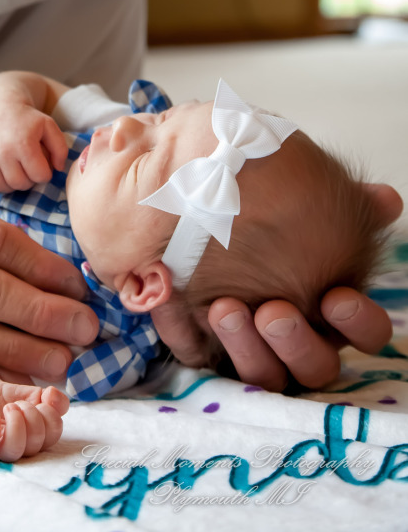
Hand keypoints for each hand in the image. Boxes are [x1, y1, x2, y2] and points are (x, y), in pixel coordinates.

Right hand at [0, 75, 67, 190]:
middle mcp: (3, 152)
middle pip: (20, 184)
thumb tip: (58, 169)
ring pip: (1, 187)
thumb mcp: (49, 126)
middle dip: (28, 179)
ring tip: (15, 171)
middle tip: (28, 168)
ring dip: (10, 183)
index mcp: (24, 144)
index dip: (44, 172)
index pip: (40, 176)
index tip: (41, 164)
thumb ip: (60, 148)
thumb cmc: (26, 117)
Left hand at [0, 384, 68, 462]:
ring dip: (15, 422)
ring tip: (8, 407)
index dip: (50, 415)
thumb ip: (53, 399)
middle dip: (31, 415)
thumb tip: (53, 396)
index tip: (41, 400)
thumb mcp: (36, 395)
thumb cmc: (11, 398)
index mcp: (38, 440)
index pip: (52, 435)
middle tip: (19, 403)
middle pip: (35, 443)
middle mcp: (20, 449)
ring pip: (13, 450)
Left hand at [154, 183, 402, 390]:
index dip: (358, 324)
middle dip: (296, 342)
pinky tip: (187, 307)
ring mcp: (254, 349)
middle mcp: (299, 338)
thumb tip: (386, 201)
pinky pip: (206, 362)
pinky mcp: (207, 349)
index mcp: (332, 307)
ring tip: (225, 308)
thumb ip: (351, 204)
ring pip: (264, 376)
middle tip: (273, 311)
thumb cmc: (265, 206)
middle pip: (316, 367)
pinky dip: (198, 340)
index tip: (337, 296)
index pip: (366, 334)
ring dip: (248, 347)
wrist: (197, 197)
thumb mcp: (308, 197)